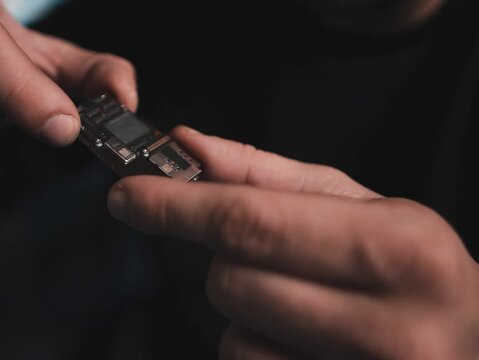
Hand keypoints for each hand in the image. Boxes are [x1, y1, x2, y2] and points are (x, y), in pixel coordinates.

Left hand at [107, 126, 478, 358]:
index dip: (175, 205)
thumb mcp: (362, 208)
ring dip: (249, 312)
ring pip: (234, 335)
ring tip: (308, 306)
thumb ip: (270, 176)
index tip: (128, 195)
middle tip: (275, 256)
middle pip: (231, 281)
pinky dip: (259, 349)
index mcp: (398, 251)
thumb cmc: (415, 269)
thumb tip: (189, 147)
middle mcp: (388, 328)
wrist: (470, 345)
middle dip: (229, 261)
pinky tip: (306, 343)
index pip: (251, 222)